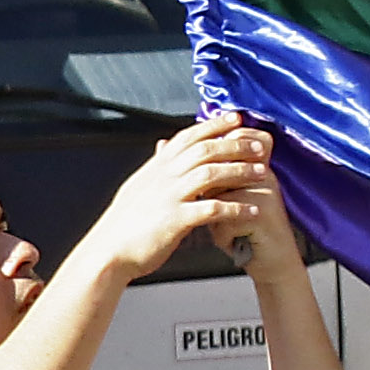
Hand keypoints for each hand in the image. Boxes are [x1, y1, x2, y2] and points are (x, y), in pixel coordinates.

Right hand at [77, 111, 283, 288]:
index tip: (235, 118)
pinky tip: (252, 210)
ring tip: (262, 173)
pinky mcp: (176, 220)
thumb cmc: (123, 223)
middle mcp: (163, 178)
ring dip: (239, 172)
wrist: (108, 252)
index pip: (188, 137)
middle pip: (205, 150)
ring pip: (210, 174)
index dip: (213, 125)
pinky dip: (235, 208)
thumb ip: (155, 165)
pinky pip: (212, 209)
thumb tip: (162, 146)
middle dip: (235, 145)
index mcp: (156, 168)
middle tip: (259, 146)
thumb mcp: (138, 186)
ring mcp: (169, 197)